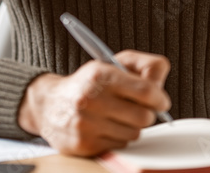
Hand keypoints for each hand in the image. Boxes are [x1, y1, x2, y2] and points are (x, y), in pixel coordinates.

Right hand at [17, 49, 171, 156]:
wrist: (48, 104)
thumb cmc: (87, 83)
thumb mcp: (112, 63)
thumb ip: (144, 67)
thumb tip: (161, 88)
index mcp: (101, 75)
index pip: (146, 91)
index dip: (159, 98)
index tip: (160, 101)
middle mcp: (92, 99)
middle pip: (144, 117)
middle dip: (146, 113)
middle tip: (137, 108)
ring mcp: (87, 124)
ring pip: (134, 134)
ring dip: (131, 126)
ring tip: (117, 116)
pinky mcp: (85, 144)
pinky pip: (120, 146)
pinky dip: (118, 138)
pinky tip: (105, 127)